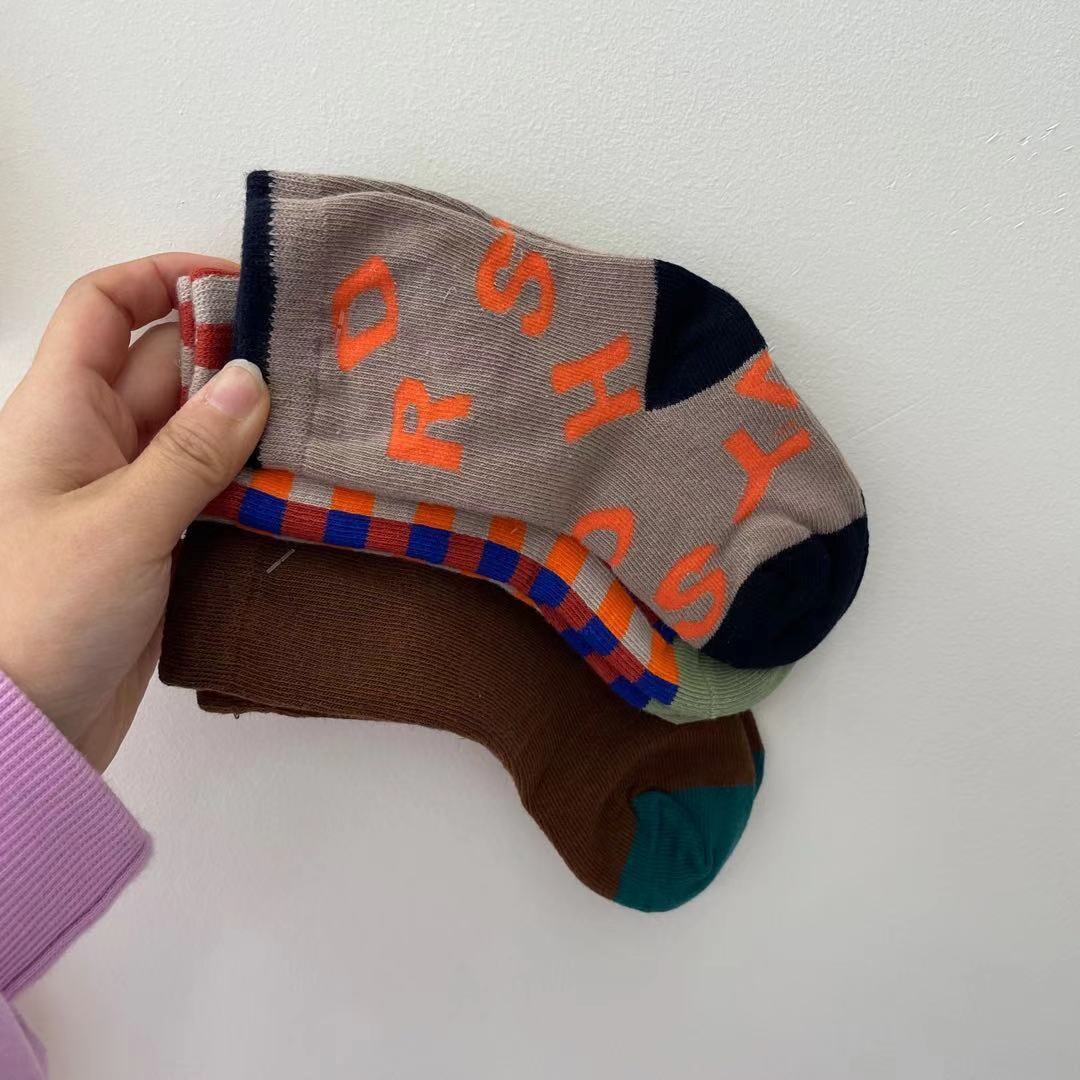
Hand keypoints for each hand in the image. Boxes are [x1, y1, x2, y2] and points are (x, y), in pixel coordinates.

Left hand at [0, 254, 268, 770]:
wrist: (24, 732)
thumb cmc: (42, 610)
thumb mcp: (120, 521)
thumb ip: (191, 450)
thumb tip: (252, 379)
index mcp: (58, 412)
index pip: (104, 309)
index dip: (164, 280)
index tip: (240, 283)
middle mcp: (91, 442)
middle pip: (164, 367)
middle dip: (230, 354)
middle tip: (313, 357)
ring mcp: (126, 495)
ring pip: (195, 432)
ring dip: (249, 423)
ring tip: (322, 415)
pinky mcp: (156, 544)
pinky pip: (207, 491)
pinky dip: (249, 482)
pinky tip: (300, 481)